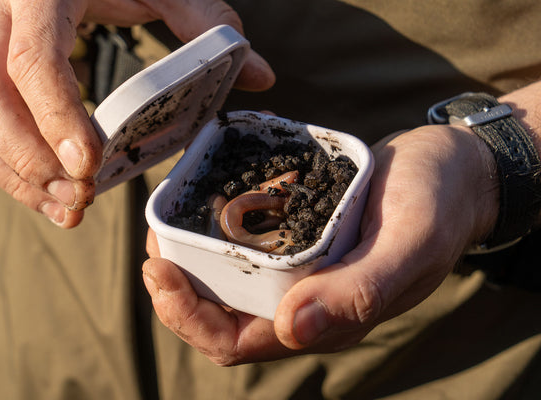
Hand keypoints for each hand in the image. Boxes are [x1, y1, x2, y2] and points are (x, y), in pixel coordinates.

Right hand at [0, 0, 274, 227]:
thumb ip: (207, 22)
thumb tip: (262, 75)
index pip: (33, 58)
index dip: (57, 116)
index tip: (89, 166)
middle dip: (31, 161)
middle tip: (79, 200)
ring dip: (15, 174)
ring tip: (65, 209)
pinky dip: (3, 164)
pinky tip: (45, 190)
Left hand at [142, 124, 498, 364]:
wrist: (453, 169)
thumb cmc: (439, 204)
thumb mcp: (410, 243)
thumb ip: (361, 292)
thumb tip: (293, 330)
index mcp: (328, 317)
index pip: (237, 341)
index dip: (189, 318)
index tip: (158, 270)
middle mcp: (306, 299)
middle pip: (221, 317)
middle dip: (177, 289)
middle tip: (153, 245)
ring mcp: (301, 269)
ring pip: (228, 283)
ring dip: (190, 259)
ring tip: (166, 222)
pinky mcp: (301, 237)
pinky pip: (248, 245)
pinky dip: (217, 229)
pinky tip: (204, 199)